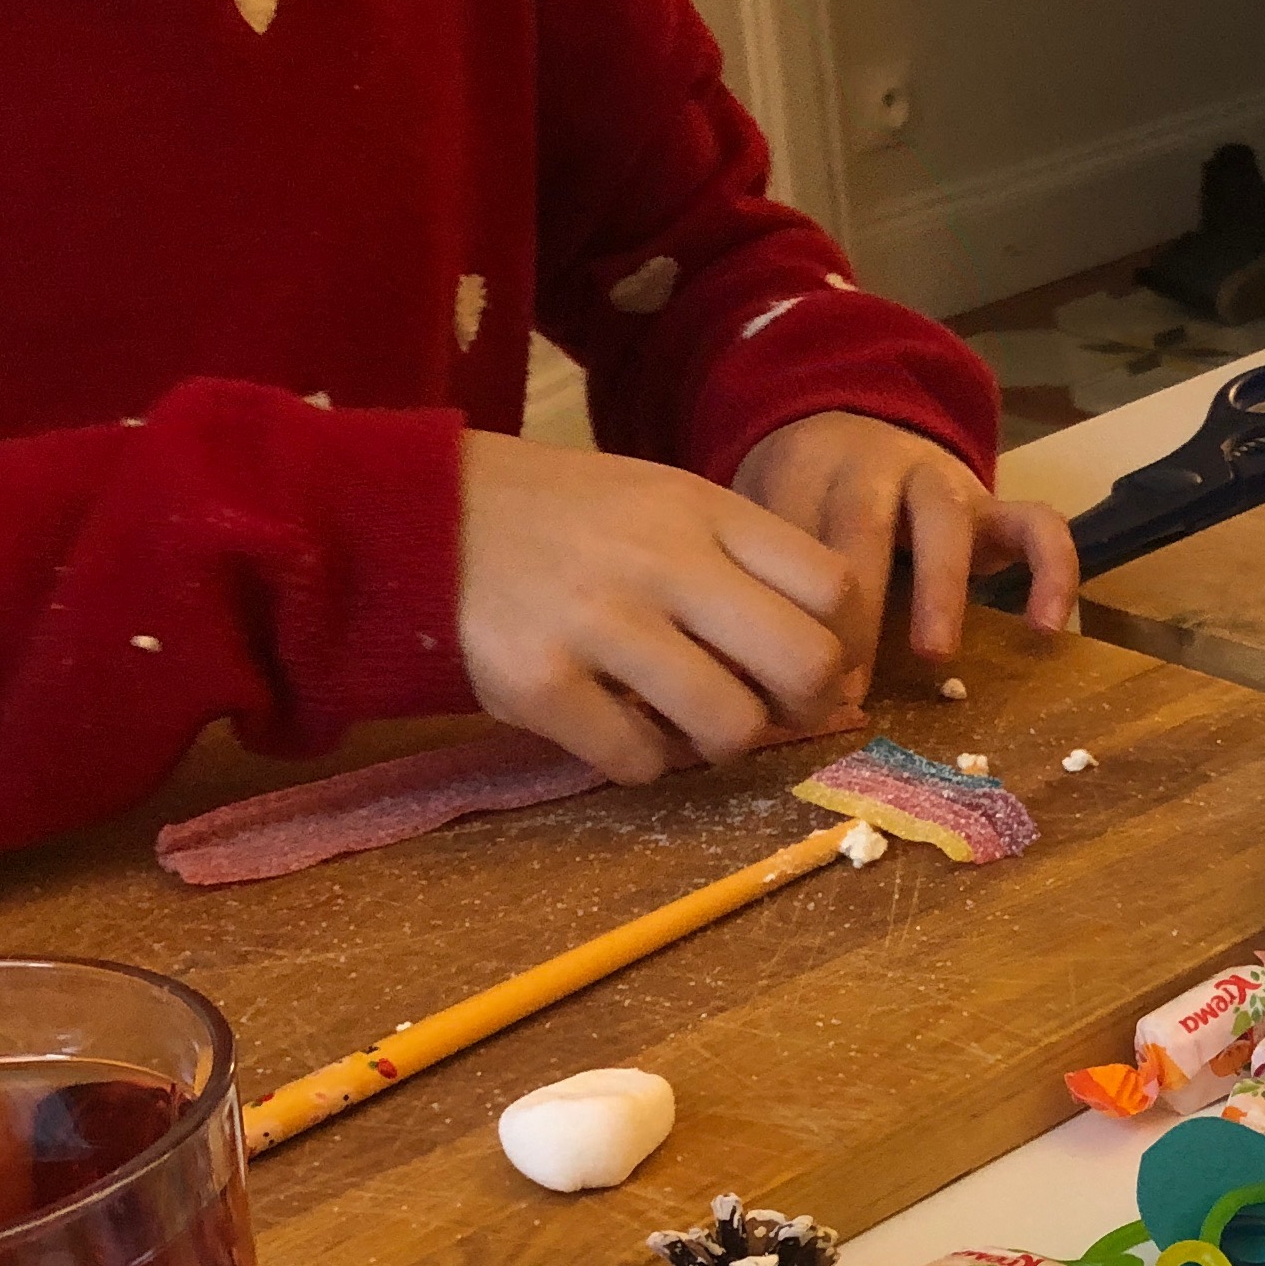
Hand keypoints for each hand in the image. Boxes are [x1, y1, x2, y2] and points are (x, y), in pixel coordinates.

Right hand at [454, 432, 863, 783]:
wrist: (420, 515)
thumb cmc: (563, 520)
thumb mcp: (660, 503)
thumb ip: (740, 563)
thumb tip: (827, 667)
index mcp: (702, 510)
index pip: (834, 588)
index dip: (844, 646)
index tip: (816, 670)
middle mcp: (662, 562)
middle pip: (806, 664)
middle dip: (804, 707)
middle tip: (768, 710)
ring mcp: (599, 623)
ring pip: (731, 726)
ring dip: (720, 744)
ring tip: (683, 723)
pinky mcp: (540, 684)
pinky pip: (639, 761)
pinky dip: (639, 762)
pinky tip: (614, 729)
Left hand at [732, 411, 1077, 679]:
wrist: (854, 425)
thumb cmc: (801, 502)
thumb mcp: (762, 517)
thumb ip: (759, 574)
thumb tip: (740, 675)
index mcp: (804, 467)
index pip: (794, 530)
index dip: (790, 604)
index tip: (787, 677)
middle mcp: (875, 465)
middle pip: (862, 522)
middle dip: (855, 608)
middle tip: (845, 686)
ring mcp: (941, 480)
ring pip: (945, 520)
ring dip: (939, 589)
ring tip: (933, 655)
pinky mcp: (996, 503)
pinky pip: (1038, 525)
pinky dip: (1053, 571)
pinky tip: (1044, 630)